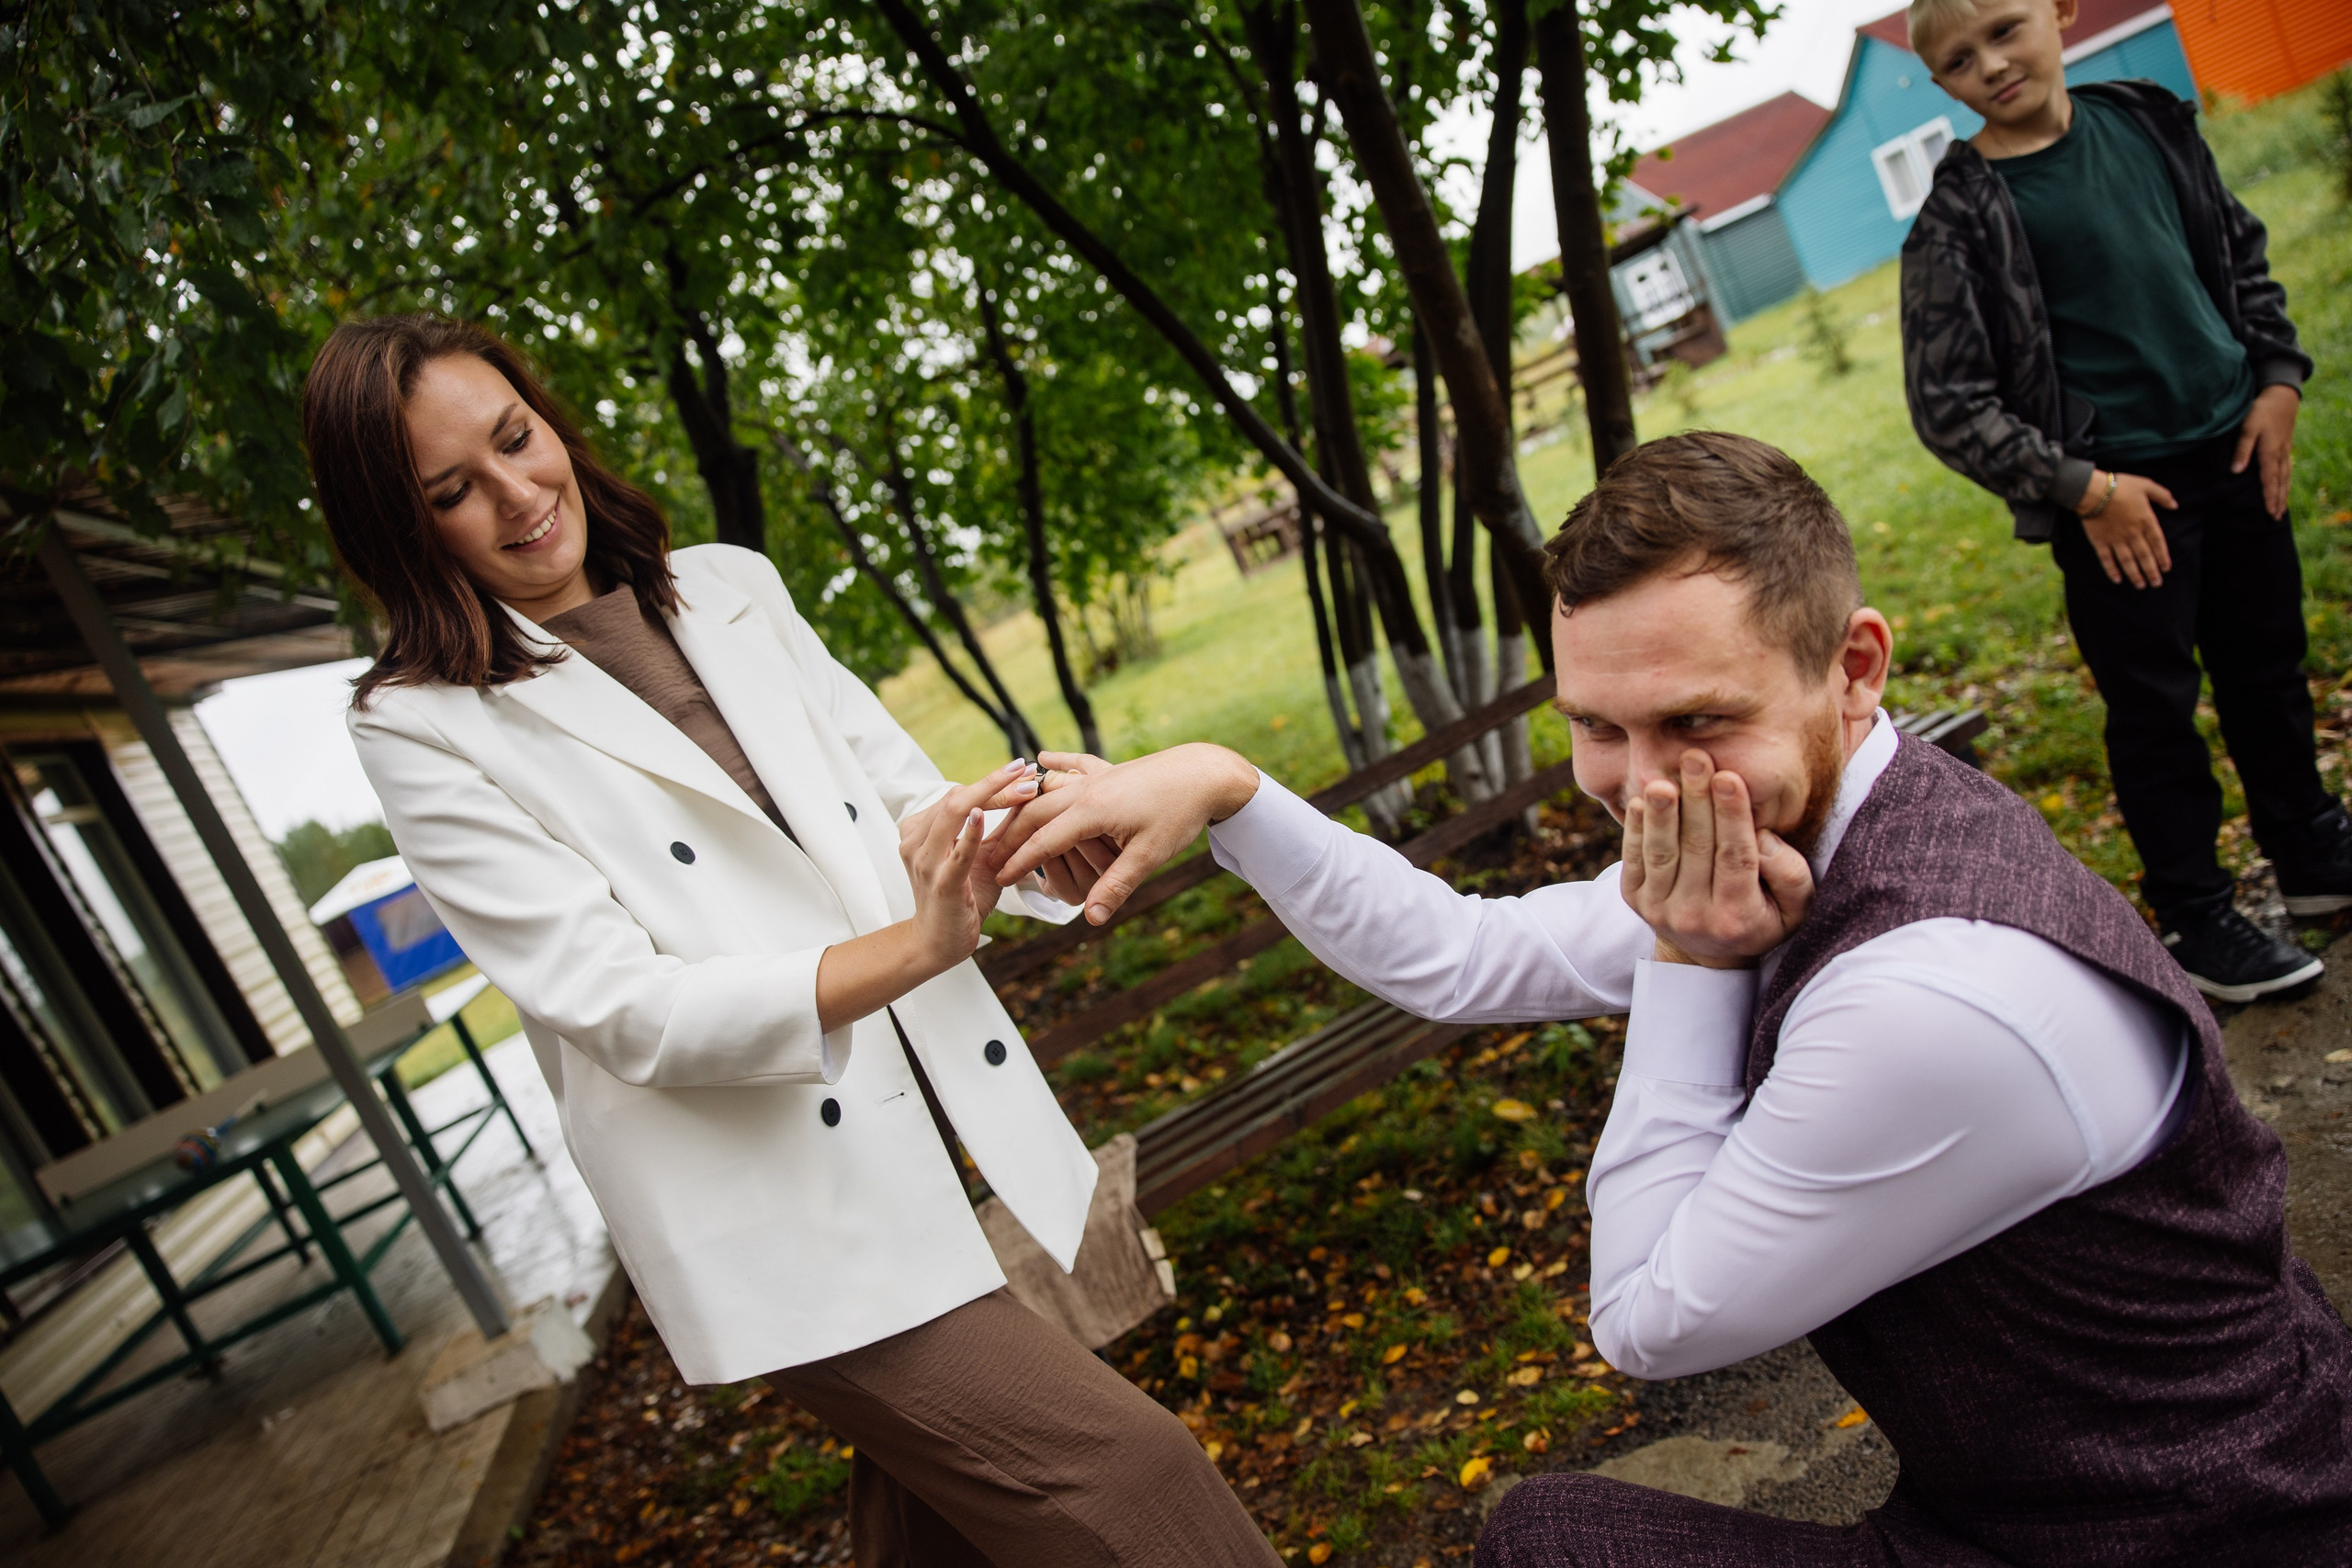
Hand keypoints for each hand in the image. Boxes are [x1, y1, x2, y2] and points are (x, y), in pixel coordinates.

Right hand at [818, 763, 1034, 1032]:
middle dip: (994, 783)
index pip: (959, 795)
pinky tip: (983, 816)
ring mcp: (924, 861)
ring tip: (1024, 789)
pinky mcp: (939, 884)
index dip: (993, 781)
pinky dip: (969, 833)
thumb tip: (1028, 794)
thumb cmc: (962, 898)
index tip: (1023, 768)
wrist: (938, 943)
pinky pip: (954, 854)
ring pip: (952, 815)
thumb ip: (1000, 828)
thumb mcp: (982, 856)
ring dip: (991, 798)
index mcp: (921, 828)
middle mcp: (915, 839)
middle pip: (956, 798)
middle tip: (1028, 772)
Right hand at [990, 743, 1259, 923]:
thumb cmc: (1179, 815)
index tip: (998, 877)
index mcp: (1090, 812)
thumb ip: (1116, 886)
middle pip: (1035, 813)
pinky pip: (1075, 764)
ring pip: (1049, 789)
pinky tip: (1042, 760)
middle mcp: (1086, 790)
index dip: (1019, 861)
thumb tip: (1091, 919)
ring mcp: (1097, 776)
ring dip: (1025, 803)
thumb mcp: (1149, 856)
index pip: (1043, 841)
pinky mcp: (1111, 768)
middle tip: (989, 855)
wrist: (1206, 773)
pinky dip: (1057, 764)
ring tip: (1005, 816)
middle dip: (1010, 835)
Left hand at [1619, 751, 1812, 968]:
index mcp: (1737, 916)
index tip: (1729, 776)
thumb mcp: (1795, 907)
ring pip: (1662, 854)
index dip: (1731, 816)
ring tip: (1663, 780)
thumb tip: (1762, 836)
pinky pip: (1635, 860)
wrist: (1707, 953)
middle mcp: (1695, 917)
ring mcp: (1660, 910)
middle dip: (1696, 800)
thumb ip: (1790, 874)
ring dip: (1662, 814)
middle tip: (1696, 758)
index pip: (1736, 857)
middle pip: (1697, 849)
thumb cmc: (1762, 915)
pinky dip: (1636, 829)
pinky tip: (1642, 801)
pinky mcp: (1635, 900)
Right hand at [2079, 471, 2176, 588]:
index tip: (2166, 568)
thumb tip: (2175, 505)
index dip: (2162, 557)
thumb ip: (2162, 495)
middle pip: (2145, 556)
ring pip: (2128, 561)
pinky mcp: (2100, 542)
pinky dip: (2112, 570)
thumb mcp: (2146, 485)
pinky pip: (2107, 559)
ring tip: (2141, 586)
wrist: (2094, 491)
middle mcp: (2133, 533)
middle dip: (2151, 571)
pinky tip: (2117, 579)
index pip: (2158, 543)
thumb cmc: (2121, 486)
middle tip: (2156, 583)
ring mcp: (2116, 539)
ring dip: (2135, 575)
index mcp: (2146, 520)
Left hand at [2231, 383, 2298, 519]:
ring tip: (2281, 508)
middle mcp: (2279, 455)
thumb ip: (2242, 450)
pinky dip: (2286, 482)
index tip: (2269, 513)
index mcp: (2269, 453)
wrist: (2282, 396)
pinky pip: (2287, 469)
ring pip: (2285, 477)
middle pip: (2279, 483)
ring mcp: (2284, 451)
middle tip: (2276, 517)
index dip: (2269, 497)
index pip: (2268, 480)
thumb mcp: (2247, 428)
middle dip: (2278, 501)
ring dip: (2283, 493)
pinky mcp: (2284, 447)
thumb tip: (2236, 471)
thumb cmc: (2261, 411)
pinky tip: (2284, 487)